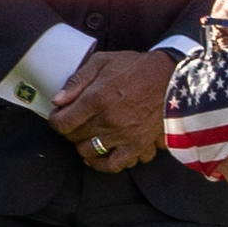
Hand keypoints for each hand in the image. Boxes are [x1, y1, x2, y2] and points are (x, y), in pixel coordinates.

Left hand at [49, 44, 177, 172]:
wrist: (172, 78)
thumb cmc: (136, 68)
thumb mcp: (102, 62)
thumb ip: (77, 80)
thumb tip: (58, 100)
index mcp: (98, 99)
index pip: (63, 123)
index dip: (56, 120)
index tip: (59, 115)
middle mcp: (110, 121)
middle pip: (75, 138)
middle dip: (70, 130)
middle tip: (75, 122)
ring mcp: (125, 136)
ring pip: (90, 152)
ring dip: (84, 145)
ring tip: (87, 135)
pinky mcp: (140, 145)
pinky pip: (116, 164)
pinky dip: (105, 163)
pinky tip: (100, 153)